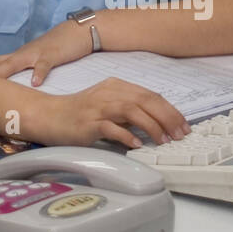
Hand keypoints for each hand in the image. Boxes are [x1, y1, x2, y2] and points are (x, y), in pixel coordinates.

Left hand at [0, 19, 93, 85]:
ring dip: (4, 72)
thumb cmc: (52, 49)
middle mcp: (21, 54)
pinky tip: (36, 83)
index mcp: (16, 57)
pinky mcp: (51, 55)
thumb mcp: (33, 61)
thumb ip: (21, 72)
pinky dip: (39, 73)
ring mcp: (35, 54)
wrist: (74, 32)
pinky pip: (44, 65)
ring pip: (15, 63)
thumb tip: (8, 89)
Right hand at [28, 78, 191, 149]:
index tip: (183, 125)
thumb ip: (128, 110)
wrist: (49, 115)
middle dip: (168, 118)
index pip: (151, 95)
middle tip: (180, 135)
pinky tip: (136, 144)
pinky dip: (127, 135)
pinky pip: (112, 127)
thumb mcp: (107, 105)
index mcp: (116, 86)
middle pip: (146, 101)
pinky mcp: (88, 122)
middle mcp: (109, 93)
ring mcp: (98, 106)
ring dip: (152, 126)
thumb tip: (156, 124)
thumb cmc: (79, 113)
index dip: (170, 110)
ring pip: (132, 111)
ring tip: (163, 141)